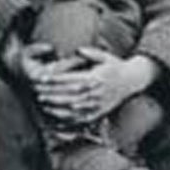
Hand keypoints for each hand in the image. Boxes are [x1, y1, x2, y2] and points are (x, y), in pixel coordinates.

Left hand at [29, 49, 157, 127]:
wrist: (132, 80)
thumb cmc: (116, 66)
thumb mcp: (105, 56)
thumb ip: (91, 53)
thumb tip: (78, 50)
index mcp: (95, 78)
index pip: (70, 79)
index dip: (54, 79)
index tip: (41, 78)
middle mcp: (95, 93)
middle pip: (68, 94)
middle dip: (50, 92)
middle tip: (36, 90)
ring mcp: (97, 105)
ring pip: (72, 108)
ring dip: (55, 105)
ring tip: (42, 102)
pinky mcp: (98, 113)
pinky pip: (80, 119)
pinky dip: (66, 118)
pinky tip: (55, 116)